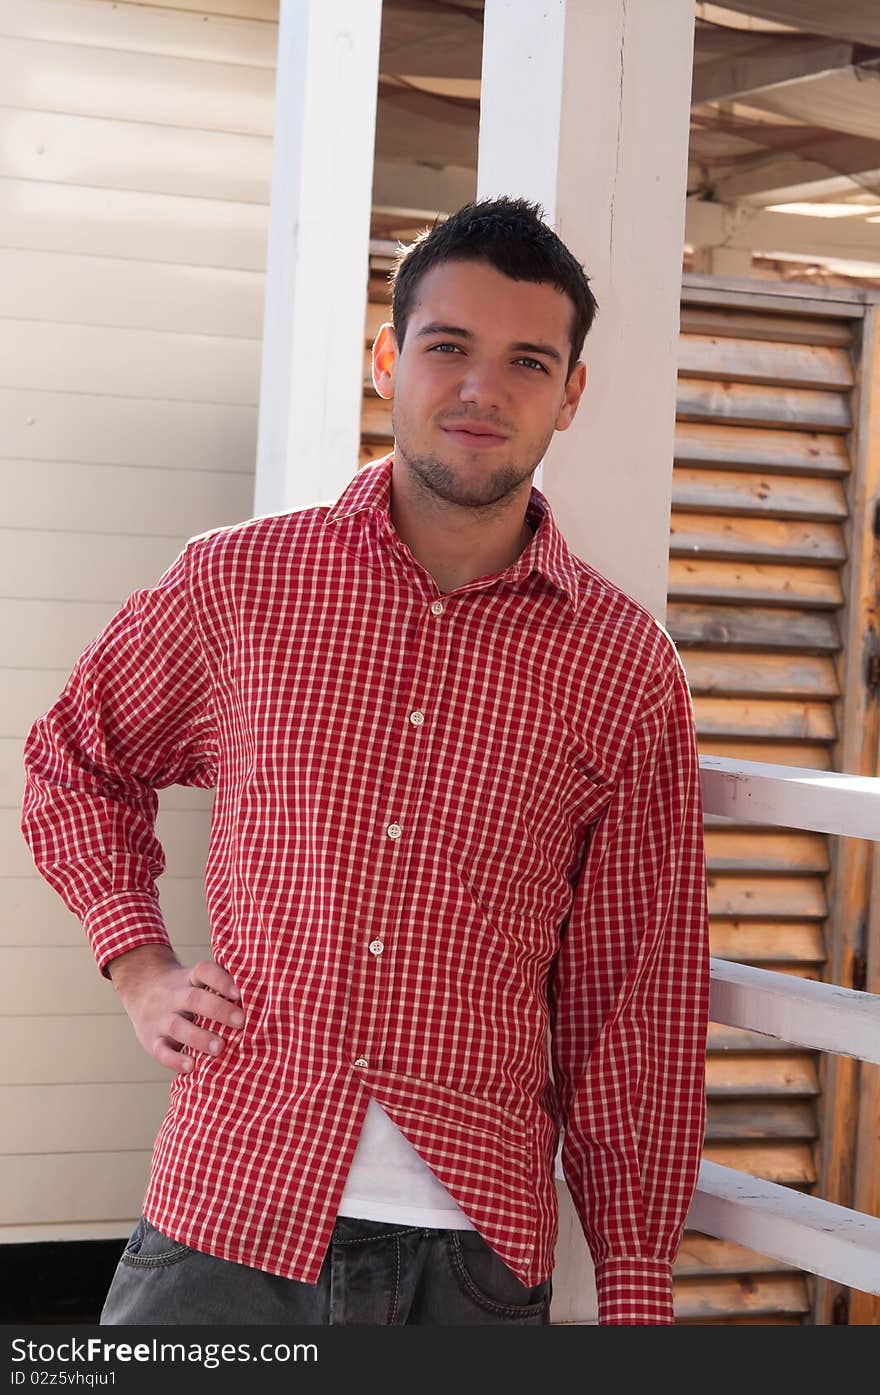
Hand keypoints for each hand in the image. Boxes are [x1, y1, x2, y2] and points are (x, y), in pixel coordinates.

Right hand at [109, 945, 243, 1075]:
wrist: (140, 986)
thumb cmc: (183, 988)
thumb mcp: (195, 979)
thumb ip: (220, 985)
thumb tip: (263, 995)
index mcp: (188, 978)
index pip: (204, 971)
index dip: (221, 980)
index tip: (240, 993)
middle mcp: (173, 996)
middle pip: (193, 999)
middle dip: (218, 1010)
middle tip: (241, 1021)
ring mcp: (160, 1018)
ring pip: (177, 1026)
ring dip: (200, 1037)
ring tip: (220, 1048)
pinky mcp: (151, 1040)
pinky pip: (161, 1051)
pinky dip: (176, 1060)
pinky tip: (192, 1067)